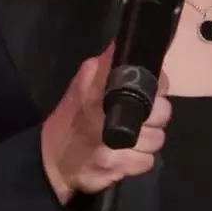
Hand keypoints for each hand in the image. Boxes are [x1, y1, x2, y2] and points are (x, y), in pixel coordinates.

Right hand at [39, 43, 170, 204]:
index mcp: (98, 88)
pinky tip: (125, 155)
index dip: (158, 88)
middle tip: (141, 120)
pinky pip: (147, 162)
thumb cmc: (70, 120)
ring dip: (147, 141)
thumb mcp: (81, 86)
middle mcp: (106, 114)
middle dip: (155, 117)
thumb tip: (120, 44)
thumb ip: (103, 67)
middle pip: (161, 112)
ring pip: (157, 139)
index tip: (152, 92)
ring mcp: (112, 143)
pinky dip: (139, 161)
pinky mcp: (116, 166)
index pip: (150, 82)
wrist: (50, 160)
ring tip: (132, 139)